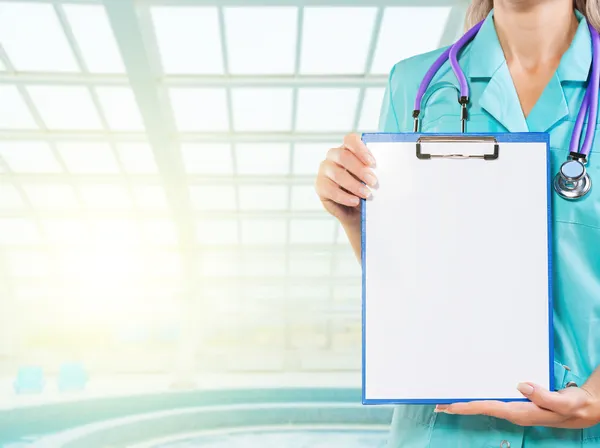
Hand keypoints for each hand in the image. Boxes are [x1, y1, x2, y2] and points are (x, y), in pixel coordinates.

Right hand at [315, 133, 377, 224]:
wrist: (355, 210)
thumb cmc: (364, 188)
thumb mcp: (370, 178)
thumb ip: (373, 171)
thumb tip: (382, 171)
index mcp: (348, 149)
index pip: (350, 140)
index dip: (361, 149)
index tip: (372, 163)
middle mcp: (334, 156)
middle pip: (343, 156)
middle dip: (360, 169)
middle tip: (373, 182)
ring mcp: (325, 170)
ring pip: (337, 174)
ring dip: (354, 185)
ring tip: (367, 194)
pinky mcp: (320, 186)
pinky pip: (330, 189)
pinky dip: (344, 197)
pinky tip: (355, 201)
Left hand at [435, 383, 599, 428]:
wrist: (584, 409)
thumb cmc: (574, 406)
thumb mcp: (564, 402)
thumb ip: (544, 396)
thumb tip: (521, 386)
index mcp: (521, 412)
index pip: (488, 408)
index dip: (468, 406)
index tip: (449, 405)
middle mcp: (514, 412)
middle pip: (481, 409)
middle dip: (460, 407)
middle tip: (438, 404)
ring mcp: (515, 408)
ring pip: (485, 405)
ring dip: (467, 402)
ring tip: (447, 400)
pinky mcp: (518, 403)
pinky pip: (493, 400)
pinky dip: (479, 397)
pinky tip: (472, 393)